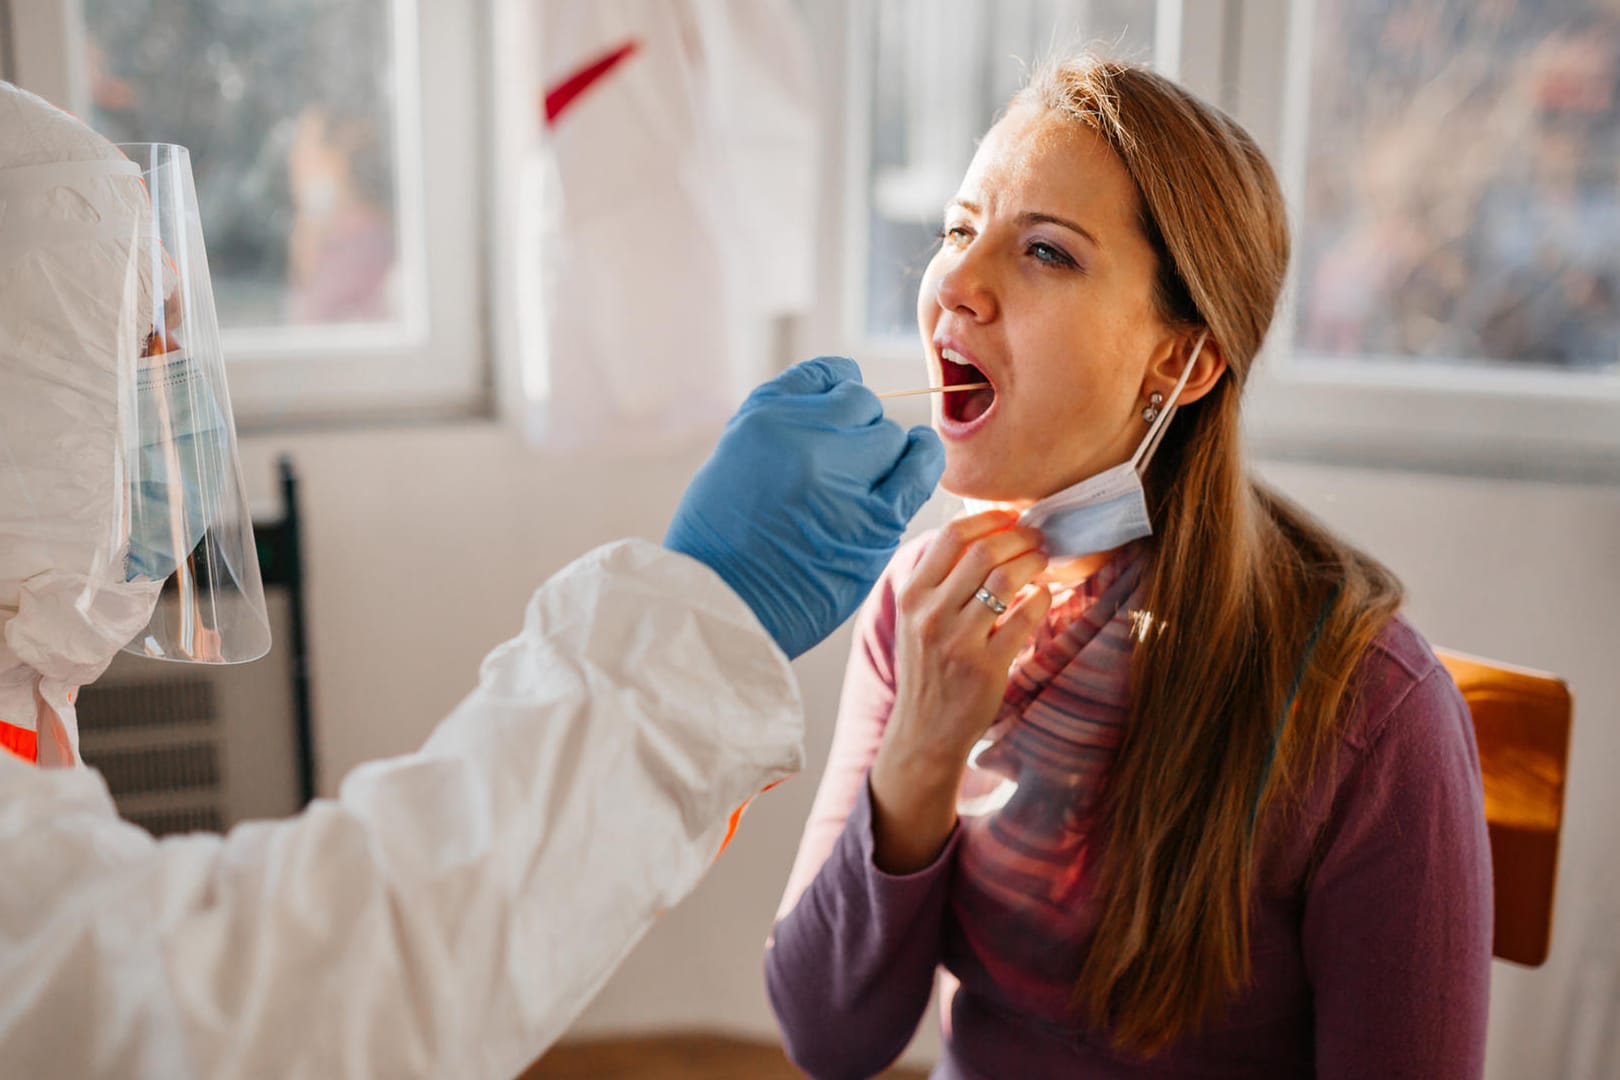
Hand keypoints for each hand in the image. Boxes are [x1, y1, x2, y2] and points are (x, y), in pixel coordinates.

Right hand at [664, 357, 943, 659]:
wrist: (721, 607)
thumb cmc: (720, 539)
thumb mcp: (734, 456)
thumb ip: (784, 423)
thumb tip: (837, 396)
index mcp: (765, 417)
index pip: (826, 376)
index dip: (837, 397)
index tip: (835, 420)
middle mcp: (806, 438)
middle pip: (862, 406)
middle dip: (856, 433)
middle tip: (839, 471)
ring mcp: (844, 477)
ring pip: (891, 437)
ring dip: (884, 456)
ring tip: (864, 484)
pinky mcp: (875, 520)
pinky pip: (920, 468)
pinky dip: (921, 463)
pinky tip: (911, 471)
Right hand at [868, 511, 1050, 871]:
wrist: (924, 731)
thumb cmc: (927, 667)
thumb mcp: (916, 618)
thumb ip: (938, 579)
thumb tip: (981, 532)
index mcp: (912, 595)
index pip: (951, 536)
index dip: (989, 519)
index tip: (1011, 518)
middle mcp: (930, 614)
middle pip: (983, 551)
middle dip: (1019, 537)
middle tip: (1037, 539)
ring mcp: (958, 640)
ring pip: (1005, 578)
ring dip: (1033, 562)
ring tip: (1042, 563)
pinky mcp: (986, 665)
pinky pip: (1025, 617)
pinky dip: (1041, 598)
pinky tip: (1042, 597)